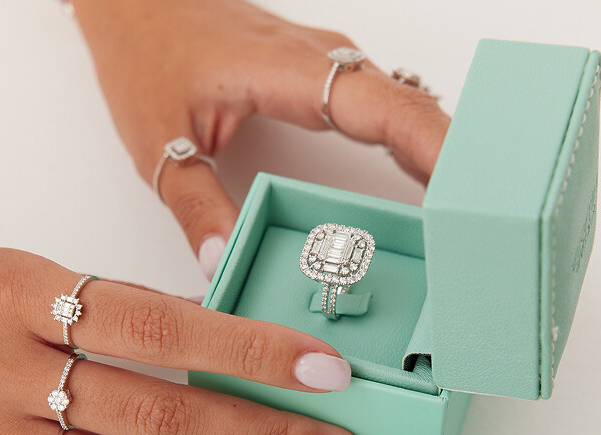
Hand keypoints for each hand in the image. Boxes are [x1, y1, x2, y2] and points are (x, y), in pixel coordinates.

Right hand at [0, 244, 351, 433]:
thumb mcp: (23, 278)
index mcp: (24, 295)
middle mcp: (5, 368)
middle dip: (251, 427)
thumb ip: (112, 306)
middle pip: (154, 411)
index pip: (162, 324)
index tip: (315, 364)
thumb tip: (198, 319)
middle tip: (321, 432)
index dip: (247, 350)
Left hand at [71, 0, 449, 278]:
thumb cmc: (146, 52)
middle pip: (411, 108)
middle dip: (454, 163)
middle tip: (478, 223)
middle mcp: (317, 62)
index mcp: (285, 72)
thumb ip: (196, 205)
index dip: (437, 152)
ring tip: (461, 210)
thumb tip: (225, 260)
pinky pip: (381, 103)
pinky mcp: (317, 72)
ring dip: (435, 152)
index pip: (385, 110)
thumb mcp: (159, 141)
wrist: (136, 4)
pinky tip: (418, 174)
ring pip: (401, 103)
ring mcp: (322, 62)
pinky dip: (408, 140)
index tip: (472, 196)